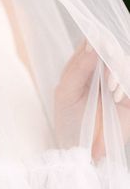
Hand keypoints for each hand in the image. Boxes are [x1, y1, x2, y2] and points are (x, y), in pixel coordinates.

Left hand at [54, 39, 129, 159]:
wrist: (81, 149)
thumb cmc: (68, 120)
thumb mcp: (66, 93)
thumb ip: (77, 69)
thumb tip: (92, 48)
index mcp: (82, 66)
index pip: (92, 43)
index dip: (96, 39)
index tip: (97, 43)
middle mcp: (101, 71)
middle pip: (111, 50)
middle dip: (110, 57)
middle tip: (105, 67)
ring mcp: (116, 83)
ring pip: (124, 63)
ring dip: (118, 72)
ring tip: (110, 89)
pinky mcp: (128, 97)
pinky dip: (124, 85)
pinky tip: (116, 96)